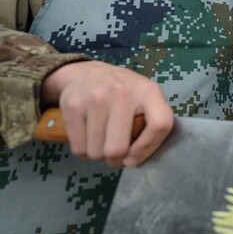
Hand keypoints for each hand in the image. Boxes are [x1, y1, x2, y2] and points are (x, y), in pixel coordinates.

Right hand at [40, 61, 173, 167]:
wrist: (87, 73)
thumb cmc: (123, 93)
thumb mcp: (146, 99)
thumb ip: (152, 125)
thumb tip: (134, 160)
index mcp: (148, 92)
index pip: (159, 125)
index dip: (148, 148)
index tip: (135, 158)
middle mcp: (122, 92)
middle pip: (117, 149)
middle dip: (115, 159)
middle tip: (115, 151)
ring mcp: (95, 98)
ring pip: (95, 153)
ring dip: (98, 154)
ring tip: (102, 139)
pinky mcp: (73, 105)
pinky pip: (78, 148)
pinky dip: (83, 150)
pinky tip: (88, 136)